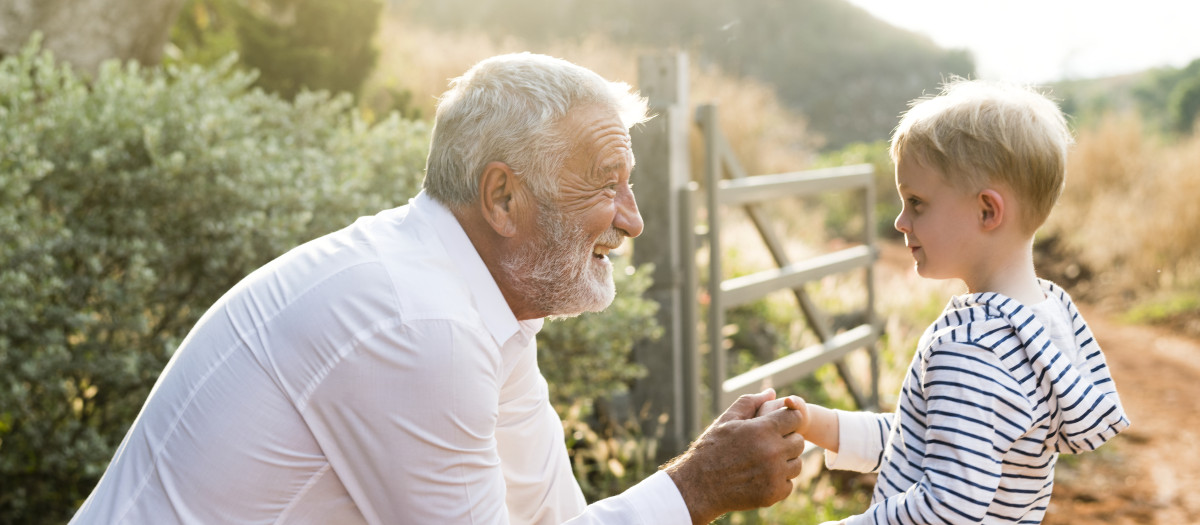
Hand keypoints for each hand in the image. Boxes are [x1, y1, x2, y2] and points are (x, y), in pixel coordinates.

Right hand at [664, 389, 805, 523]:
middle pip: (799, 442)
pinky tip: (761, 477)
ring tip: (765, 461)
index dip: (788, 419)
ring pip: (796, 464)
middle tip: (769, 444)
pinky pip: (788, 484)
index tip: (779, 425)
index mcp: (762, 429)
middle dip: (787, 440)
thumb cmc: (710, 449)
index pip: (795, 418)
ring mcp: (774, 475)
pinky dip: (778, 481)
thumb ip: (750, 403)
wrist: (698, 486)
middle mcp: (772, 451)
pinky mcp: (773, 494)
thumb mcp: (726, 420)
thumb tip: (771, 392)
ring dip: (785, 462)